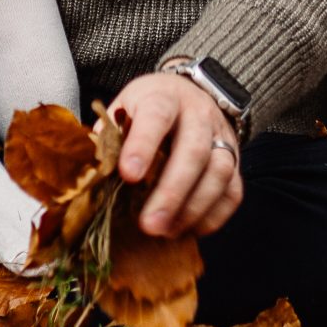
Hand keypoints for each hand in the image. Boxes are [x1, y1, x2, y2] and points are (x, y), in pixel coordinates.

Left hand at [109, 71, 243, 236]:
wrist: (190, 95)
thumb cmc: (148, 109)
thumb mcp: (123, 109)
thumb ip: (109, 138)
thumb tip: (90, 174)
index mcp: (164, 98)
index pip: (156, 117)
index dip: (143, 145)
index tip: (128, 175)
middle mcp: (198, 115)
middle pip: (193, 150)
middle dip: (171, 192)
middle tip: (149, 225)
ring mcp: (221, 137)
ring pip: (219, 172)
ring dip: (193, 208)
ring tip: (167, 232)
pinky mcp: (236, 161)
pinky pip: (233, 192)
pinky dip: (213, 216)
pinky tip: (189, 230)